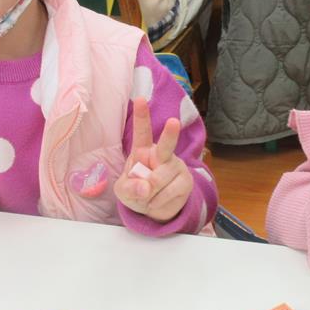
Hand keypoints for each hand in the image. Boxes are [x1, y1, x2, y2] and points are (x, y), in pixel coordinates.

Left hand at [114, 98, 194, 222]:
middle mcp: (161, 154)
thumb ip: (130, 187)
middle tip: (173, 122)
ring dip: (150, 194)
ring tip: (149, 196)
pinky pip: (169, 193)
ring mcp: (175, 166)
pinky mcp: (186, 181)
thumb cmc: (136, 191)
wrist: (154, 210)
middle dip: (170, 134)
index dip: (142, 116)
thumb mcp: (123, 191)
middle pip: (166, 145)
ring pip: (160, 180)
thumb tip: (145, 188)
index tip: (140, 99)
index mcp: (143, 150)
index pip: (142, 132)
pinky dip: (158, 202)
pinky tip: (157, 201)